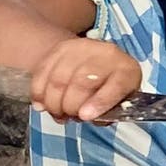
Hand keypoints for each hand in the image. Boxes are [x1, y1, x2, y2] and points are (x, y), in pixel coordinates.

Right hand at [29, 38, 143, 121]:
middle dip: (70, 105)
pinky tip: (41, 105)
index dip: (100, 102)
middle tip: (68, 118)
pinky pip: (43, 71)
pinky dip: (39, 91)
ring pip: (59, 77)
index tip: (85, 116)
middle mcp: (106, 54)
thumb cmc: (111, 88)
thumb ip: (107, 112)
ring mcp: (82, 47)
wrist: (98, 60)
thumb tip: (87, 117)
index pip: (116, 85)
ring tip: (57, 114)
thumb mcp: (119, 101)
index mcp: (126, 70)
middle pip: (82, 80)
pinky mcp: (61, 47)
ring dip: (53, 102)